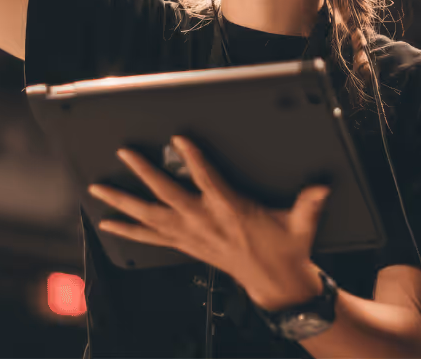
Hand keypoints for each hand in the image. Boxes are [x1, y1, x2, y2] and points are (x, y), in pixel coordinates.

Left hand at [89, 136, 330, 310]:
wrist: (275, 283)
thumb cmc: (284, 248)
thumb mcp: (301, 223)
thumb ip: (310, 202)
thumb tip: (321, 185)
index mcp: (230, 210)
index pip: (207, 179)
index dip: (193, 158)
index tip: (179, 139)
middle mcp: (204, 222)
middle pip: (167, 194)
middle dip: (144, 173)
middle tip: (125, 154)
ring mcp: (191, 236)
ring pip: (150, 216)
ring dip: (123, 201)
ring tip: (99, 188)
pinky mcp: (186, 246)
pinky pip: (150, 239)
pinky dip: (127, 230)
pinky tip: (108, 223)